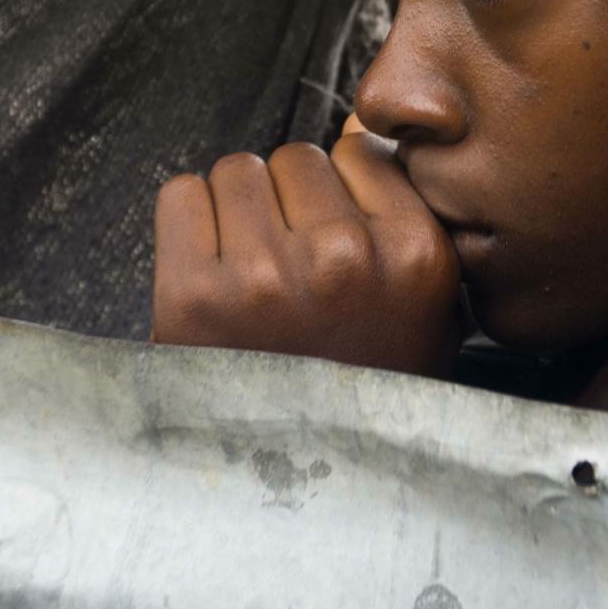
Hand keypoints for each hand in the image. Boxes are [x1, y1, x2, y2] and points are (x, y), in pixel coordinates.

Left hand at [151, 134, 462, 376]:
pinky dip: (188, 223)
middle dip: (287, 200)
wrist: (301, 486)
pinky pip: (180, 195)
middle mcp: (343, 258)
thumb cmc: (364, 390)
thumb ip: (404, 214)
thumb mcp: (426, 310)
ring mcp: (264, 276)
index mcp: (412, 254)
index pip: (359, 151)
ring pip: (236, 170)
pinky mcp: (192, 294)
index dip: (341, 189)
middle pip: (296, 158)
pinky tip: (208, 271)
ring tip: (249, 272)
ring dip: (237, 210)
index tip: (332, 233)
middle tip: (288, 264)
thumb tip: (351, 122)